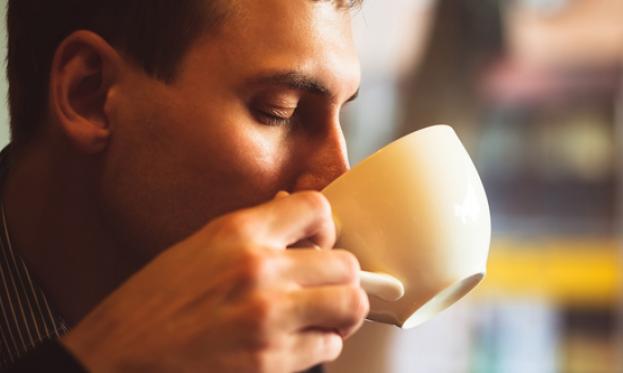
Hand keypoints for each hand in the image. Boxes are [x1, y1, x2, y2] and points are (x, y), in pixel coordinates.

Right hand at [61, 191, 368, 371]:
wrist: (117, 357)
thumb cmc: (150, 306)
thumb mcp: (197, 249)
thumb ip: (251, 234)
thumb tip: (292, 215)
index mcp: (238, 232)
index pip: (317, 208)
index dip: (326, 228)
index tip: (320, 244)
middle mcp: (258, 269)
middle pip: (346, 263)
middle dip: (340, 279)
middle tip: (325, 290)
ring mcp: (268, 316)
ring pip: (350, 305)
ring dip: (340, 315)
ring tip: (321, 319)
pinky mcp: (270, 360)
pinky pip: (327, 349)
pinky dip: (319, 348)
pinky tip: (295, 345)